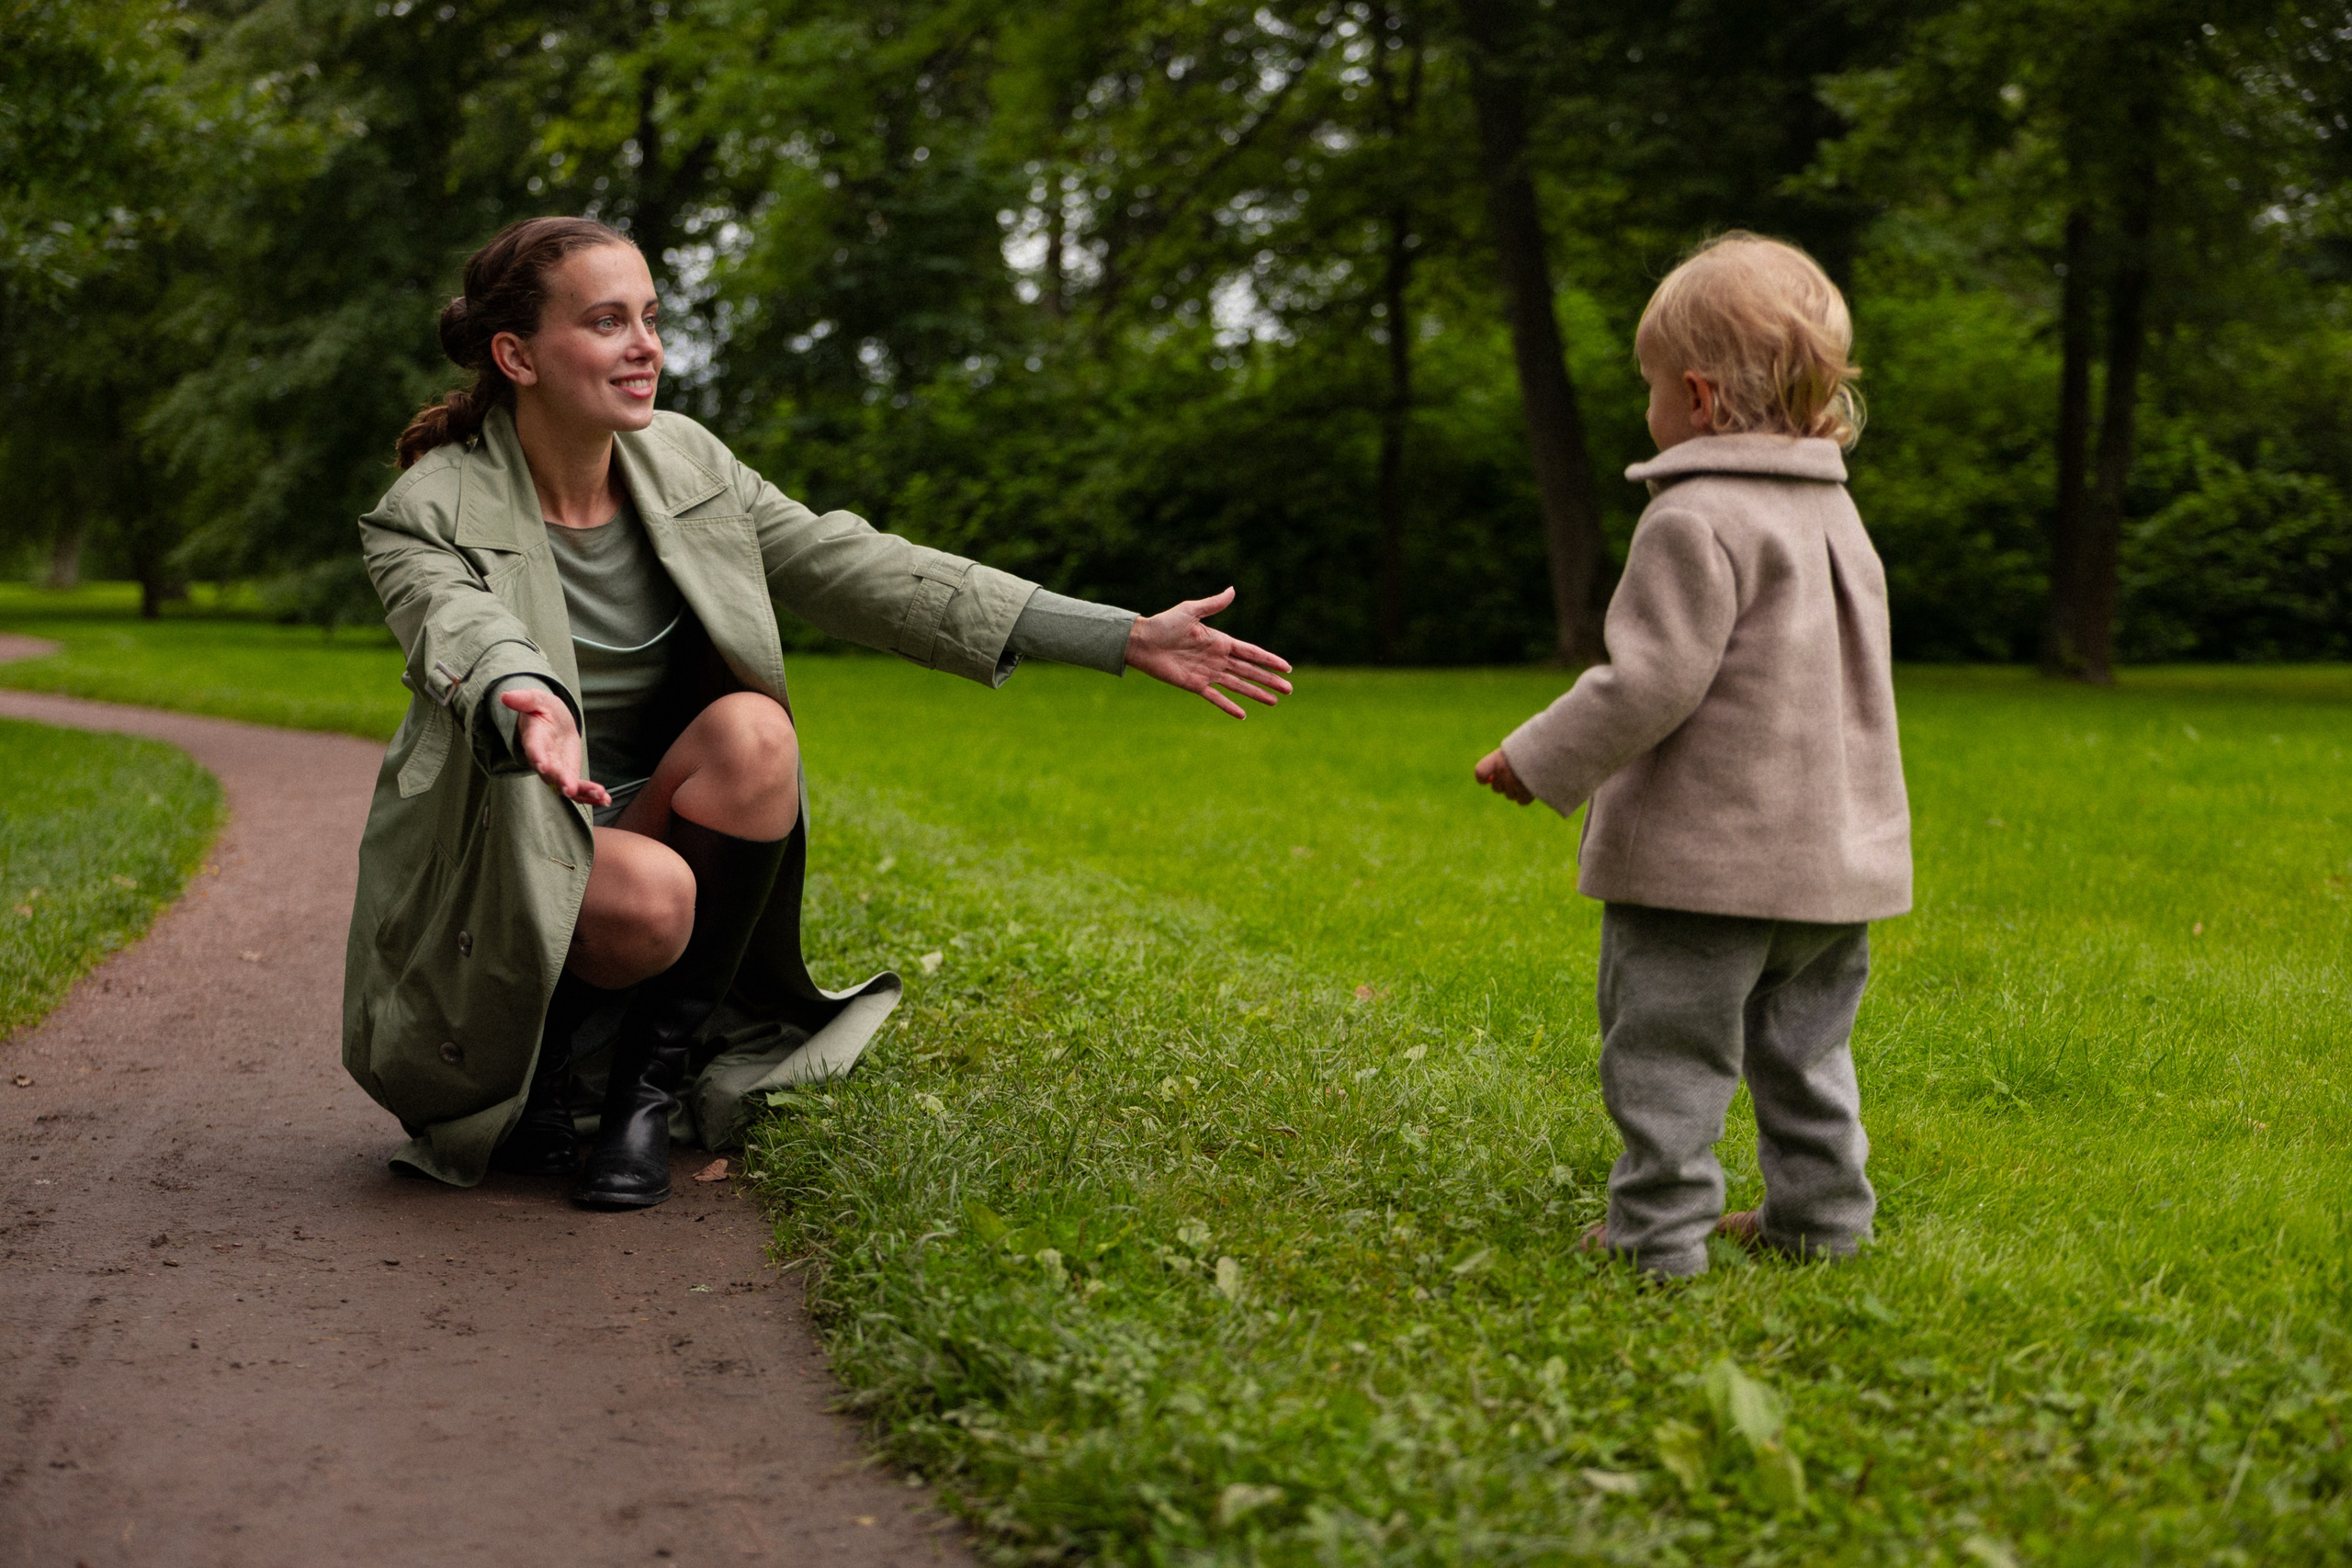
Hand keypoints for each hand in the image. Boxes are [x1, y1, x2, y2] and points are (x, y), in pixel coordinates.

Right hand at [502, 686, 610, 806]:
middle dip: (560, 781)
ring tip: (600, 795)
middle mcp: (543, 759)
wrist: (552, 723)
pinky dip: (591, 795)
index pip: (533, 750)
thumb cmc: (543, 710)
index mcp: (534, 740)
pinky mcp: (569, 775)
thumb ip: (524, 699)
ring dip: (582, 792)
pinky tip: (606, 799)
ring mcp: (556, 770)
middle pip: (550, 773)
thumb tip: (505, 696)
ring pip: (566, 785)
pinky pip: (578, 789)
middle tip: (569, 788)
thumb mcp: (536, 700)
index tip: (542, 766)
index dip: (537, 757)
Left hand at [1124, 587, 1293, 718]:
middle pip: (1250, 671)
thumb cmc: (1164, 624)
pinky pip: (1216, 698)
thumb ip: (1213, 604)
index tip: (1287, 667)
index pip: (1251, 652)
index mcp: (1220, 641)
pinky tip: (1243, 715)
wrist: (1141, 642)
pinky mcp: (1195, 685)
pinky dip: (1229, 706)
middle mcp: (1217, 658)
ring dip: (1256, 693)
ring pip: (1238, 685)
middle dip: (1269, 680)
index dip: (1269, 660)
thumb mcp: (1190, 611)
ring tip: (1275, 702)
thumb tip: (1233, 590)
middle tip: (1289, 689)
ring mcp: (1207, 673)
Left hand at [1475, 747, 1533, 804]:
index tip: (1487, 778)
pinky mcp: (1526, 793)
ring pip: (1509, 795)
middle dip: (1504, 784)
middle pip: (1496, 787)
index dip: (1483, 777)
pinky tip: (1533, 786)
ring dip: (1516, 790)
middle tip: (1516, 775)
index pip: (1480, 772)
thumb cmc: (1538, 744)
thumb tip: (1490, 779)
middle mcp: (1504, 772)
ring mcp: (1514, 783)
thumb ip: (1505, 760)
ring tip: (1529, 777)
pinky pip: (1521, 801)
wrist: (1557, 747)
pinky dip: (1526, 797)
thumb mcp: (1518, 746)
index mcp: (1499, 758)